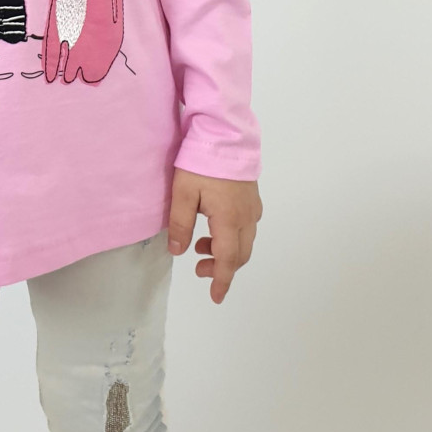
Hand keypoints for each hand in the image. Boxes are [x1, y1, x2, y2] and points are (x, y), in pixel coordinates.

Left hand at [167, 169, 261, 304]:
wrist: (225, 133)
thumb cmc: (201, 162)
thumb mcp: (182, 193)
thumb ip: (180, 224)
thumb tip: (178, 251)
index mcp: (229, 220)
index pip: (227, 260)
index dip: (221, 281)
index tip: (216, 297)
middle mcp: (246, 217)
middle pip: (240, 254)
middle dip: (222, 268)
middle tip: (199, 268)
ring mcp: (253, 206)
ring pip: (245, 241)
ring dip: (227, 251)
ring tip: (201, 245)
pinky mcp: (253, 196)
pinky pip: (248, 226)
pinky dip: (233, 236)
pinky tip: (216, 226)